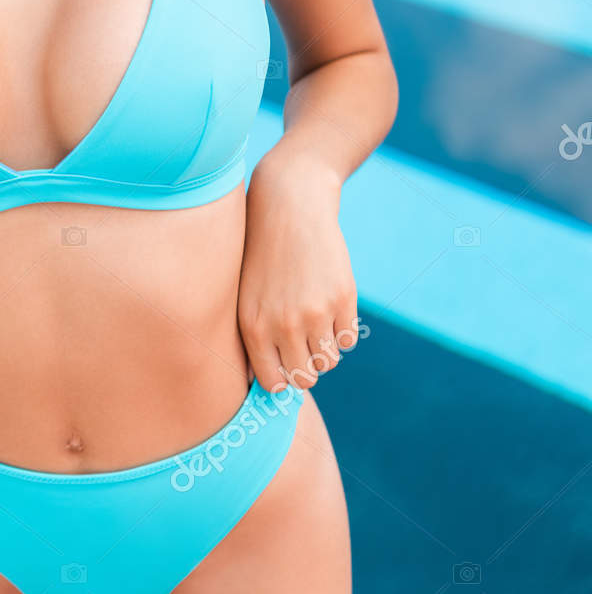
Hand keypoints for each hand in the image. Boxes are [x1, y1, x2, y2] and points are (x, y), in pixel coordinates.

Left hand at [238, 154, 360, 393]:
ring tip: (314, 325)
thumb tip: (270, 382)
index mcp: (253, 327)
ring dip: (324, 349)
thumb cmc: (262, 258)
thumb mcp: (246, 298)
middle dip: (305, 367)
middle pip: (305, 376)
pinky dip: (341, 331)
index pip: (273, 382)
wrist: (289, 210)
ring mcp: (316, 313)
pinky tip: (329, 309)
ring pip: (329, 361)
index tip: (286, 370)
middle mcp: (283, 325)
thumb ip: (256, 339)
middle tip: (303, 346)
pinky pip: (348, 338)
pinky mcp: (343, 299)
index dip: (283, 380)